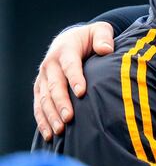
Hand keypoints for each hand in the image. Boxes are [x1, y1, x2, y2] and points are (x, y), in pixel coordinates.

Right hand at [33, 21, 114, 140]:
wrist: (69, 40)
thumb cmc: (90, 38)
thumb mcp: (99, 31)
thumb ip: (103, 37)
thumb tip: (106, 49)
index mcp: (65, 49)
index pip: (70, 65)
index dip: (75, 78)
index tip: (81, 93)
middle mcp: (50, 64)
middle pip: (55, 85)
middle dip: (61, 102)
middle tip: (69, 118)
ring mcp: (43, 78)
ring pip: (44, 99)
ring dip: (51, 115)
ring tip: (60, 130)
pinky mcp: (40, 89)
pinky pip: (38, 106)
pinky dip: (42, 120)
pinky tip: (49, 134)